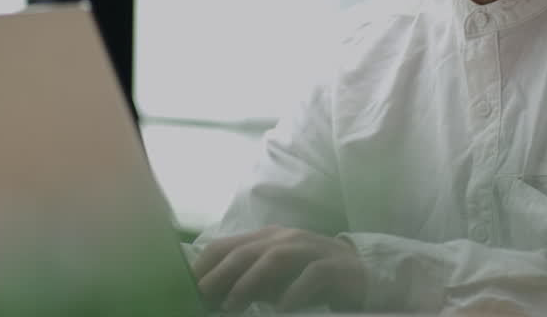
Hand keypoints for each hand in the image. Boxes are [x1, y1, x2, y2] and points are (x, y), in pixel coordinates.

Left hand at [193, 226, 366, 312]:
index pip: (225, 246)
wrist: (361, 273)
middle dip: (219, 274)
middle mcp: (285, 238)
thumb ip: (249, 283)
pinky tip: (282, 308)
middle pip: (245, 250)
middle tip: (200, 298)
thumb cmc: (309, 279)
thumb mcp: (275, 280)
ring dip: (249, 282)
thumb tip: (213, 298)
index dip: (203, 266)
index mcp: (266, 239)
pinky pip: (311, 275)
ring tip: (232, 305)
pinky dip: (294, 291)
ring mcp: (309, 249)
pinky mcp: (332, 265)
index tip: (184, 290)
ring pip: (273, 258)